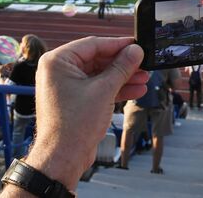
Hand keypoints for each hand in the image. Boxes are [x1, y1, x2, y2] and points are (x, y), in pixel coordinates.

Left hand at [24, 37, 147, 190]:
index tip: (136, 44)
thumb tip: (136, 50)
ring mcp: (67, 86)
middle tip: (144, 63)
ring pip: (100, 75)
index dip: (118, 45)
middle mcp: (59, 71)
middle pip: (98, 59)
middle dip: (123, 64)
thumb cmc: (73, 124)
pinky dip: (115, 89)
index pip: (93, 45)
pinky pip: (97, 88)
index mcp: (58, 61)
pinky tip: (135, 90)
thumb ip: (121, 67)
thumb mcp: (104, 90)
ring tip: (144, 78)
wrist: (63, 158)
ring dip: (123, 77)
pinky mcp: (75, 100)